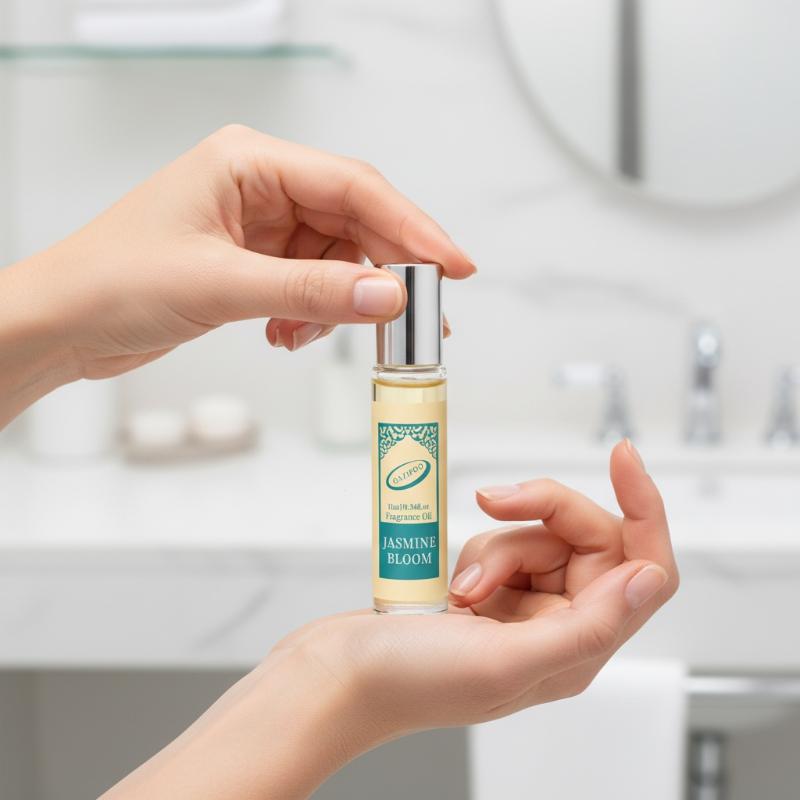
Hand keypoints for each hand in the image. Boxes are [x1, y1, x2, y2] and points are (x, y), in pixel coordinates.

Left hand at [0, 126, 473, 424]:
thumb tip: (388, 296)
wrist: (64, 325)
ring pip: (337, 259)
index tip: (453, 266)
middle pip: (355, 222)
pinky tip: (286, 336)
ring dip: (339, 303)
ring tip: (311, 336)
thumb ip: (313, 291)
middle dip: (383, 274)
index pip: (355, 187)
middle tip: (416, 319)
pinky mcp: (254, 262)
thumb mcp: (223, 285)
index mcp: (251, 161)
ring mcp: (259, 226)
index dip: (412, 227)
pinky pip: (311, 284)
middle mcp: (260, 186)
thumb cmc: (112, 282)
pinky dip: (312, 315)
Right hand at [291, 439, 676, 731]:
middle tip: (489, 505)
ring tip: (459, 587)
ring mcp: (523, 608)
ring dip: (495, 546)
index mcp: (577, 650)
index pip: (644, 570)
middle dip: (534, 519)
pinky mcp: (491, 590)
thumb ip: (586, 626)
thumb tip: (648, 581)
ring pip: (537, 535)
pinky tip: (451, 587)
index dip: (643, 508)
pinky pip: (502, 541)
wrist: (342, 673)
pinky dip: (476, 550)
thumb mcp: (502, 662)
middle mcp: (558, 628)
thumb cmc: (409, 681)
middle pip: (583, 537)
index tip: (622, 456)